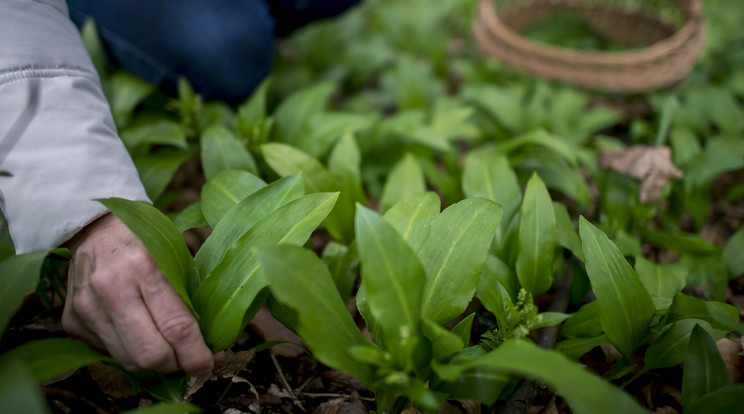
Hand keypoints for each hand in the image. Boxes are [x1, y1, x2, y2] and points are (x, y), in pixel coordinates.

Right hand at [62, 213, 214, 375]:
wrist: (94, 228)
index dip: (196, 354)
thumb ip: (189, 299)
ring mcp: (86, 306)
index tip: (208, 364)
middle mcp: (111, 287)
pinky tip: (138, 334)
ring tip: (166, 348)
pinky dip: (129, 351)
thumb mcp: (175, 257)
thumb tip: (209, 344)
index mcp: (144, 265)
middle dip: (175, 365)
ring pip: (128, 360)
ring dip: (152, 362)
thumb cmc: (146, 241)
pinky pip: (108, 353)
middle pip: (149, 353)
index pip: (176, 327)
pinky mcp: (71, 320)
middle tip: (187, 359)